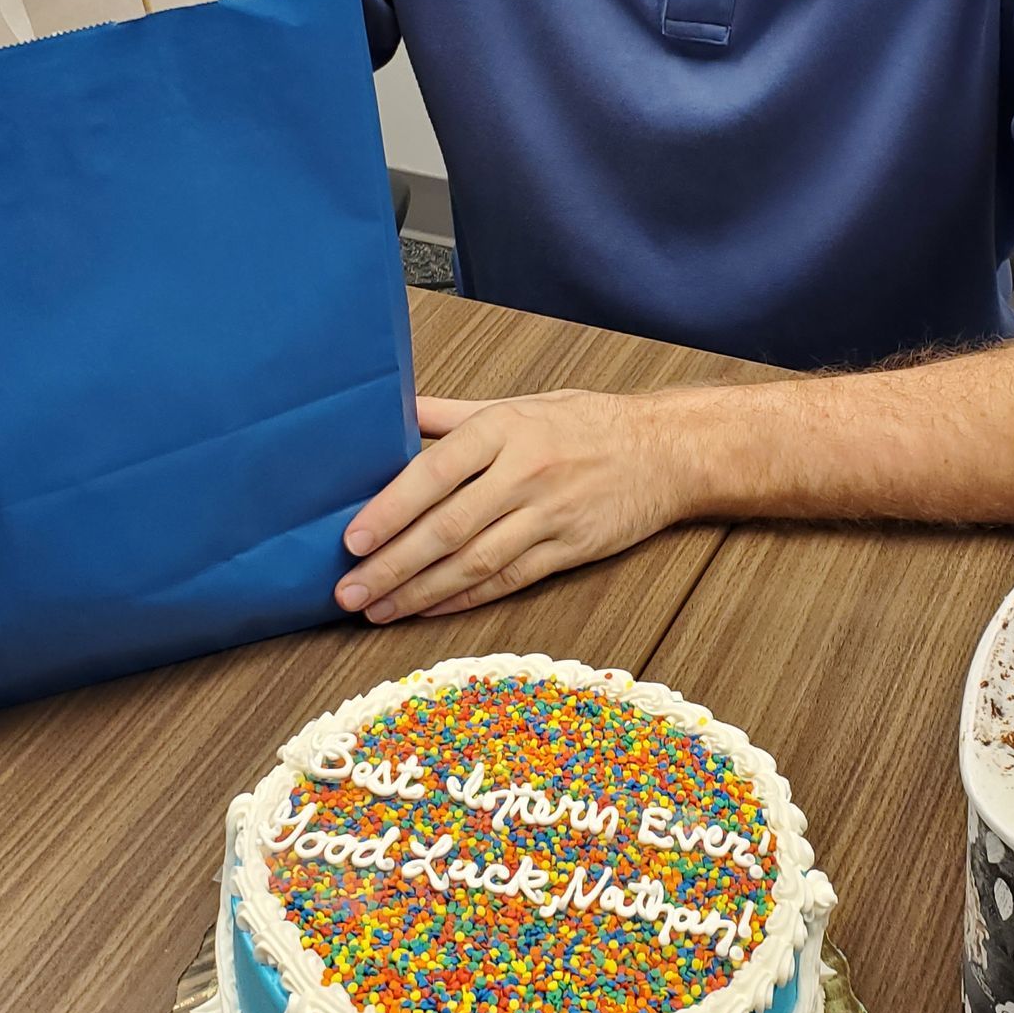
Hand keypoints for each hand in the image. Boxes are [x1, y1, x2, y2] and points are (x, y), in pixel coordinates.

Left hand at [335, 390, 692, 623]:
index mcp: (504, 428)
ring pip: (474, 562)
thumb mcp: (518, 403)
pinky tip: (427, 608)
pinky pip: (507, 580)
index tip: (353, 539)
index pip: (435, 472)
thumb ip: (448, 414)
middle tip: (349, 591)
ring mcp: (549, 515)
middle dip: (392, 564)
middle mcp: (525, 471)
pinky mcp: (569, 550)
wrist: (665, 451)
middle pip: (448, 527)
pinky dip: (463, 599)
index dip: (391, 509)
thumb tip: (388, 413)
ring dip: (419, 591)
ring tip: (377, 609)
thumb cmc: (584, 423)